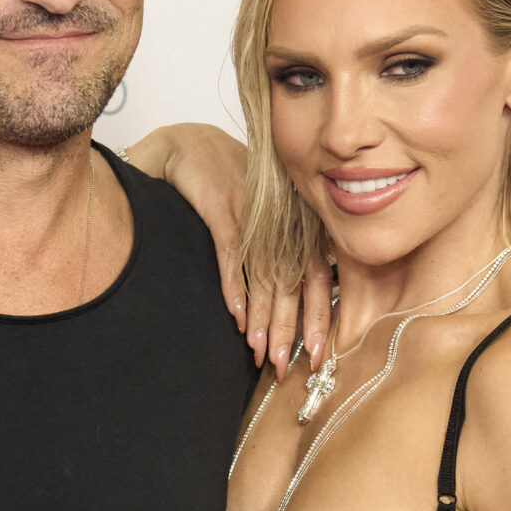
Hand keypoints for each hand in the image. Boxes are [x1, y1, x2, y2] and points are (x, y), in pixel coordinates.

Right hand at [127, 124, 330, 378]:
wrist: (192, 143)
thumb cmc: (232, 183)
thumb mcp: (267, 214)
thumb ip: (286, 249)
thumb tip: (309, 292)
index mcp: (295, 223)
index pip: (316, 277)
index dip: (317, 316)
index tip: (318, 353)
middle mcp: (280, 221)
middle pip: (291, 284)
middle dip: (290, 329)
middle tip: (287, 368)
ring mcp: (252, 214)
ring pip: (263, 276)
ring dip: (263, 319)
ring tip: (262, 353)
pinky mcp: (221, 207)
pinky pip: (231, 254)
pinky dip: (234, 286)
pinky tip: (237, 316)